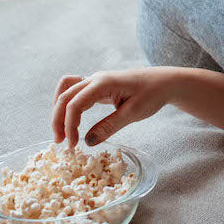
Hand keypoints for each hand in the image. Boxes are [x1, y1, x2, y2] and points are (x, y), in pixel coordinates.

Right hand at [51, 67, 175, 149]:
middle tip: (61, 143)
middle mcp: (96, 78)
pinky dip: (67, 103)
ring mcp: (96, 80)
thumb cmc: (152, 94)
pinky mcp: (99, 85)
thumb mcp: (133, 113)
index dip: (69, 125)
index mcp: (104, 83)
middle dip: (58, 120)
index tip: (73, 145)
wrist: (165, 81)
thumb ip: (110, 126)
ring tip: (61, 131)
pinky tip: (70, 118)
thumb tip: (87, 142)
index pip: (75, 103)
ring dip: (59, 109)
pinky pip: (75, 90)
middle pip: (65, 96)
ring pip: (66, 90)